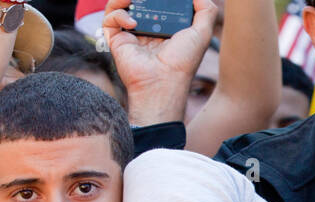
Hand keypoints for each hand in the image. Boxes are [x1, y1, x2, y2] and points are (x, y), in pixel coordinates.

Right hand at [102, 0, 217, 124]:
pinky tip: (132, 23)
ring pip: (120, 5)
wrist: (163, 81)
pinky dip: (118, 14)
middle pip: (139, 2)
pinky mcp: (116, 39)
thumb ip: (205, 11)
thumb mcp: (202, 33)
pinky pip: (109, 18)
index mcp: (167, 28)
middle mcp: (148, 30)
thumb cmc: (183, 61)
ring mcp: (131, 34)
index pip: (159, 4)